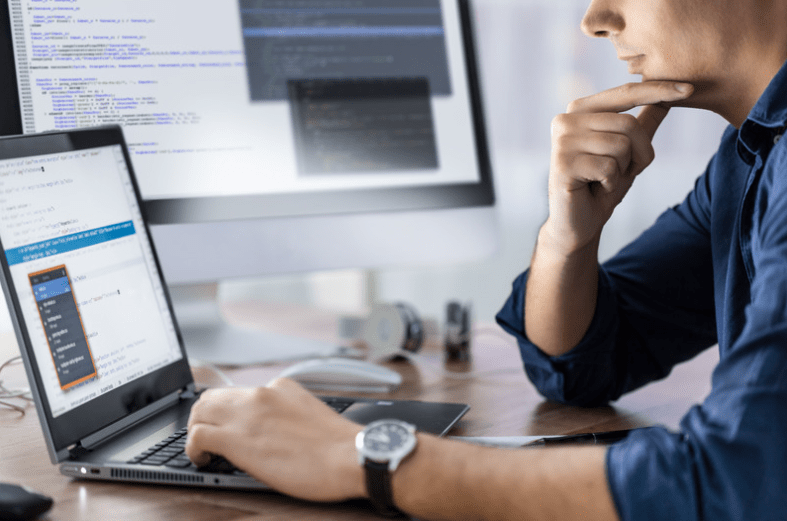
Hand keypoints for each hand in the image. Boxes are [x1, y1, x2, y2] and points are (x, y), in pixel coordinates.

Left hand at [185, 377, 365, 501]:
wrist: (350, 456)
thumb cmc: (339, 447)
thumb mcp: (310, 415)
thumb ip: (287, 414)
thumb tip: (271, 430)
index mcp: (281, 387)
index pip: (241, 392)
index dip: (230, 412)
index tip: (230, 425)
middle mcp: (260, 394)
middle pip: (213, 397)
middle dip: (205, 416)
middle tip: (207, 436)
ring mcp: (247, 414)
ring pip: (200, 411)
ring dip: (196, 429)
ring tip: (202, 450)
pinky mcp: (236, 438)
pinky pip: (197, 436)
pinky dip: (193, 448)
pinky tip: (202, 460)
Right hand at [544, 81, 693, 254]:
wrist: (577, 223)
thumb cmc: (601, 185)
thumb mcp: (629, 151)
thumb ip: (644, 123)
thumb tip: (668, 96)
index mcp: (580, 110)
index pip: (626, 93)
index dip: (658, 90)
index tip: (691, 89)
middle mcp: (566, 120)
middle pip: (628, 124)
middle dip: (639, 153)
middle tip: (621, 171)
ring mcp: (561, 141)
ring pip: (620, 146)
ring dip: (623, 170)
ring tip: (603, 180)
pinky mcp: (562, 164)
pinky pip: (608, 167)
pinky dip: (610, 183)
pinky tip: (594, 188)